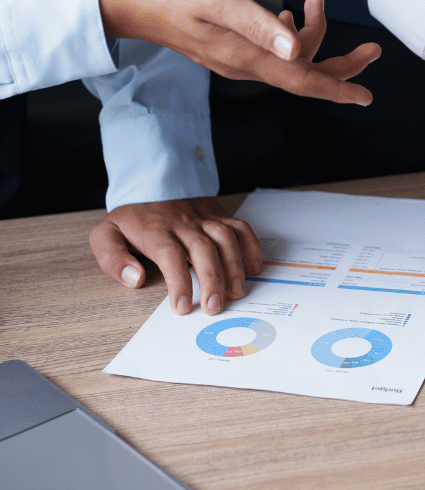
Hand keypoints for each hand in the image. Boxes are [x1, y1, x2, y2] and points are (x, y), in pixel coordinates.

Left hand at [89, 197, 262, 315]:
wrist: (151, 182)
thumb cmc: (131, 217)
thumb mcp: (105, 234)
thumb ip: (113, 258)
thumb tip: (133, 279)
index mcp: (155, 230)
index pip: (170, 256)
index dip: (178, 282)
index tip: (182, 307)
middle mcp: (184, 224)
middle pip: (203, 250)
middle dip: (212, 280)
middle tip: (215, 308)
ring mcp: (205, 218)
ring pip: (226, 239)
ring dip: (235, 266)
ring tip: (237, 292)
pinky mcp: (219, 215)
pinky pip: (241, 227)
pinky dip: (251, 246)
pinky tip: (254, 268)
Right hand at [99, 0, 379, 103]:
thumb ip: (261, 24)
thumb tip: (296, 48)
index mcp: (247, 56)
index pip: (304, 80)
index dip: (339, 87)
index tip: (367, 96)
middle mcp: (245, 65)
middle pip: (305, 75)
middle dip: (342, 64)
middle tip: (372, 49)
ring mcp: (236, 60)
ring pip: (290, 60)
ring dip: (311, 35)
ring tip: (313, 1)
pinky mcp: (229, 50)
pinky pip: (272, 53)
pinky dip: (289, 36)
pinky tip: (289, 15)